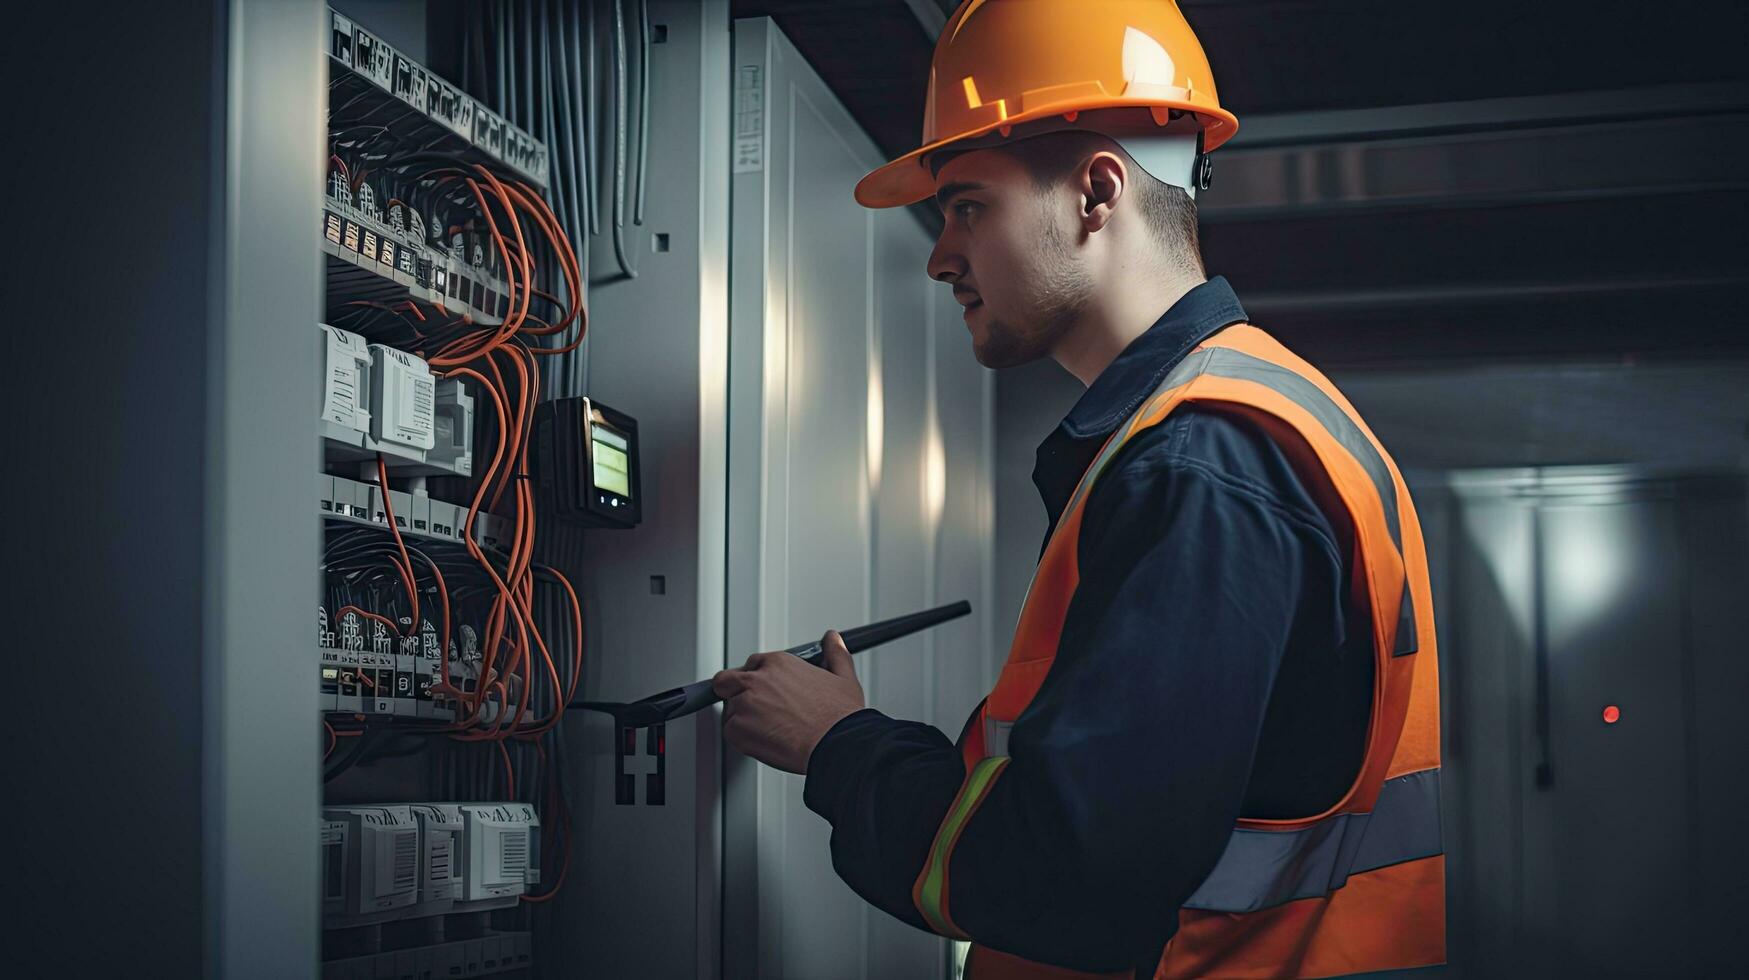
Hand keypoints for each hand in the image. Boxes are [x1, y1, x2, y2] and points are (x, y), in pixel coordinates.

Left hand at [712, 630, 865, 773]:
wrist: (836, 746)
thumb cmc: (839, 718)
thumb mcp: (843, 678)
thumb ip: (835, 654)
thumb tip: (833, 640)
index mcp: (779, 664)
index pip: (753, 664)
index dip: (757, 677)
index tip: (765, 689)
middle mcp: (757, 680)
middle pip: (727, 680)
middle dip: (734, 690)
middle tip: (752, 706)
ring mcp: (744, 704)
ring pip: (731, 709)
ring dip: (743, 718)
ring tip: (768, 730)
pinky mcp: (737, 729)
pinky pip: (730, 731)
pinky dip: (743, 738)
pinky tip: (765, 740)